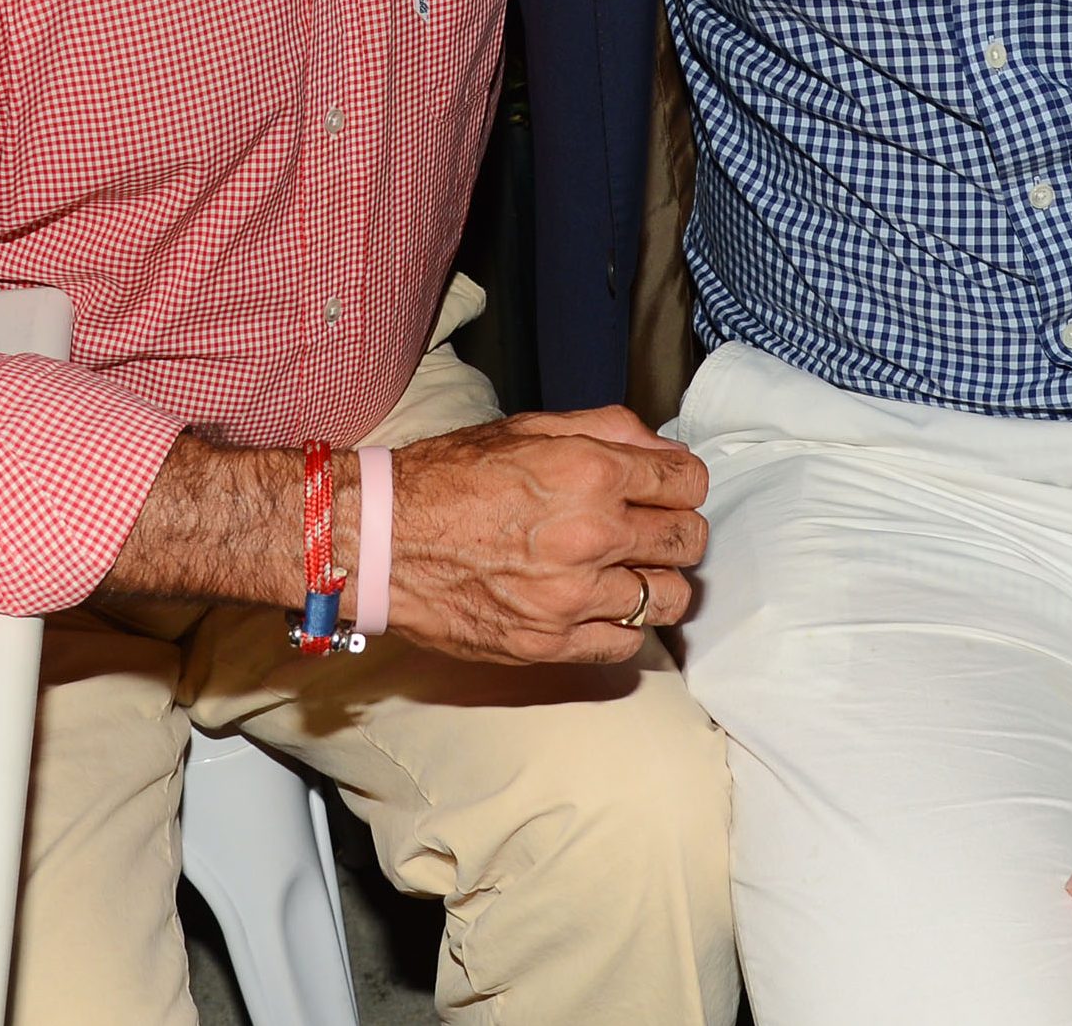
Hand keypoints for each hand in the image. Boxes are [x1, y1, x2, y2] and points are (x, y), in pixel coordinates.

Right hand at [373, 407, 707, 666]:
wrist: (383, 540)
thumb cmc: (449, 478)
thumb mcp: (531, 427)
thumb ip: (607, 429)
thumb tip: (661, 448)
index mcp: (591, 472)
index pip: (689, 482)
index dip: (682, 483)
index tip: (666, 490)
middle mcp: (591, 534)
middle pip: (688, 541)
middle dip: (678, 530)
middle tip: (650, 530)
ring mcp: (572, 595)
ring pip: (668, 598)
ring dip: (658, 582)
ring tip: (629, 572)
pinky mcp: (549, 643)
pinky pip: (625, 645)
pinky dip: (623, 626)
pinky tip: (599, 606)